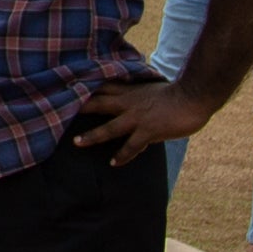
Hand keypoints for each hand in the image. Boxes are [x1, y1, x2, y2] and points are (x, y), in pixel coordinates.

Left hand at [70, 71, 219, 162]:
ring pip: (109, 128)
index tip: (67, 89)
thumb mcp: (152, 89)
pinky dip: (122, 155)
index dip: (85, 88)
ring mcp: (138, 117)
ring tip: (77, 142)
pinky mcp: (148, 130)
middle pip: (98, 103)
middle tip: (58, 113)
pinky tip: (114, 163)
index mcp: (130, 91)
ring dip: (92, 136)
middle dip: (78, 108)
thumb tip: (132, 101)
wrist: (194, 96)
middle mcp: (130, 103)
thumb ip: (139, 95)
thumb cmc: (177, 93)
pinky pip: (131, 146)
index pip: (102, 88)